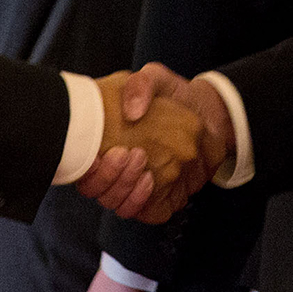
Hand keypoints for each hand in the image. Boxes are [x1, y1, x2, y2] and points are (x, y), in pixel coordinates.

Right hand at [77, 64, 232, 222]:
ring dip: (125, 188)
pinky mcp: (164, 198)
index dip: (85, 171)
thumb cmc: (173, 96)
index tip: (95, 155)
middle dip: (109, 177)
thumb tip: (132, 113)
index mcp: (106, 146)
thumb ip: (141, 84)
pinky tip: (151, 181)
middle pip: (100, 193)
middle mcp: (119, 172)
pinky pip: (148, 213)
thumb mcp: (155, 79)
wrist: (207, 112)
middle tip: (126, 153)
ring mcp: (141, 188)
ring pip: (120, 205)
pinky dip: (144, 201)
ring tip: (140, 160)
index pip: (85, 172)